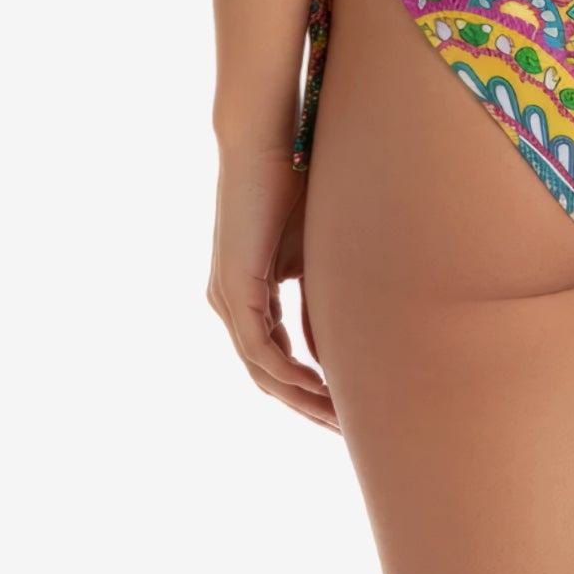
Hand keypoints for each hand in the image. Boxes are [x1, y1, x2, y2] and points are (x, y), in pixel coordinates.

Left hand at [207, 145, 337, 430]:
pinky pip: (259, 349)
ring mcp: (227, 300)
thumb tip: (333, 345)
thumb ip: (320, 298)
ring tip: (339, 419)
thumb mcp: (315, 253)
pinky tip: (320, 387)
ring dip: (301, 398)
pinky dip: (289, 372)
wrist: (261, 142)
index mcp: (248, 293)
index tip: (346, 405)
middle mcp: (230, 303)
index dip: (310, 385)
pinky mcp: (234, 290)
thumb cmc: (293, 183)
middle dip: (308, 405)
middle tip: (346, 430)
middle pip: (267, 375)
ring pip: (262, 370)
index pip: (277, 356)